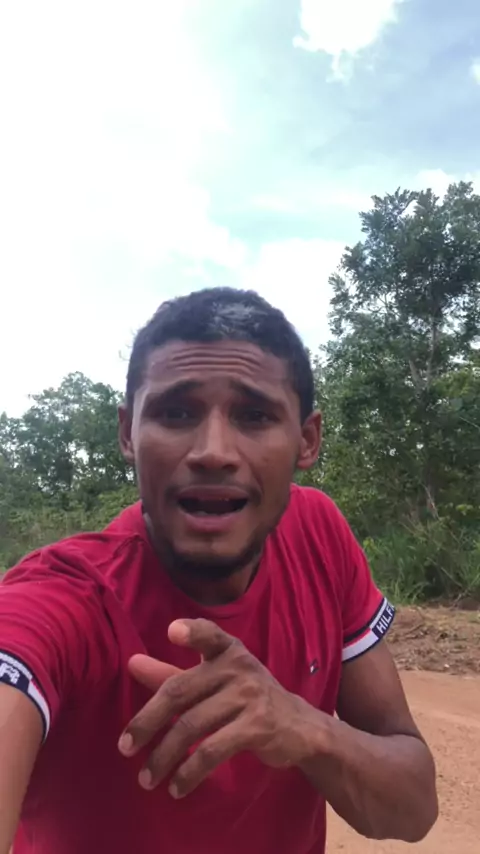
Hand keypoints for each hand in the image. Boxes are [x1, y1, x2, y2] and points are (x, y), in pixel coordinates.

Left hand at [118, 619, 319, 798]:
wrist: (300, 727)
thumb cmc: (247, 698)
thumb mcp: (214, 680)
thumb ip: (173, 674)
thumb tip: (132, 663)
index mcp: (227, 651)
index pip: (209, 634)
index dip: (192, 631)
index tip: (172, 632)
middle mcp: (238, 667)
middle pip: (180, 691)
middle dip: (147, 722)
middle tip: (125, 747)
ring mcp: (249, 696)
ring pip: (191, 726)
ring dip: (163, 756)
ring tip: (146, 778)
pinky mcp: (257, 726)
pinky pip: (212, 750)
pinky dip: (189, 772)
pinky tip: (176, 787)